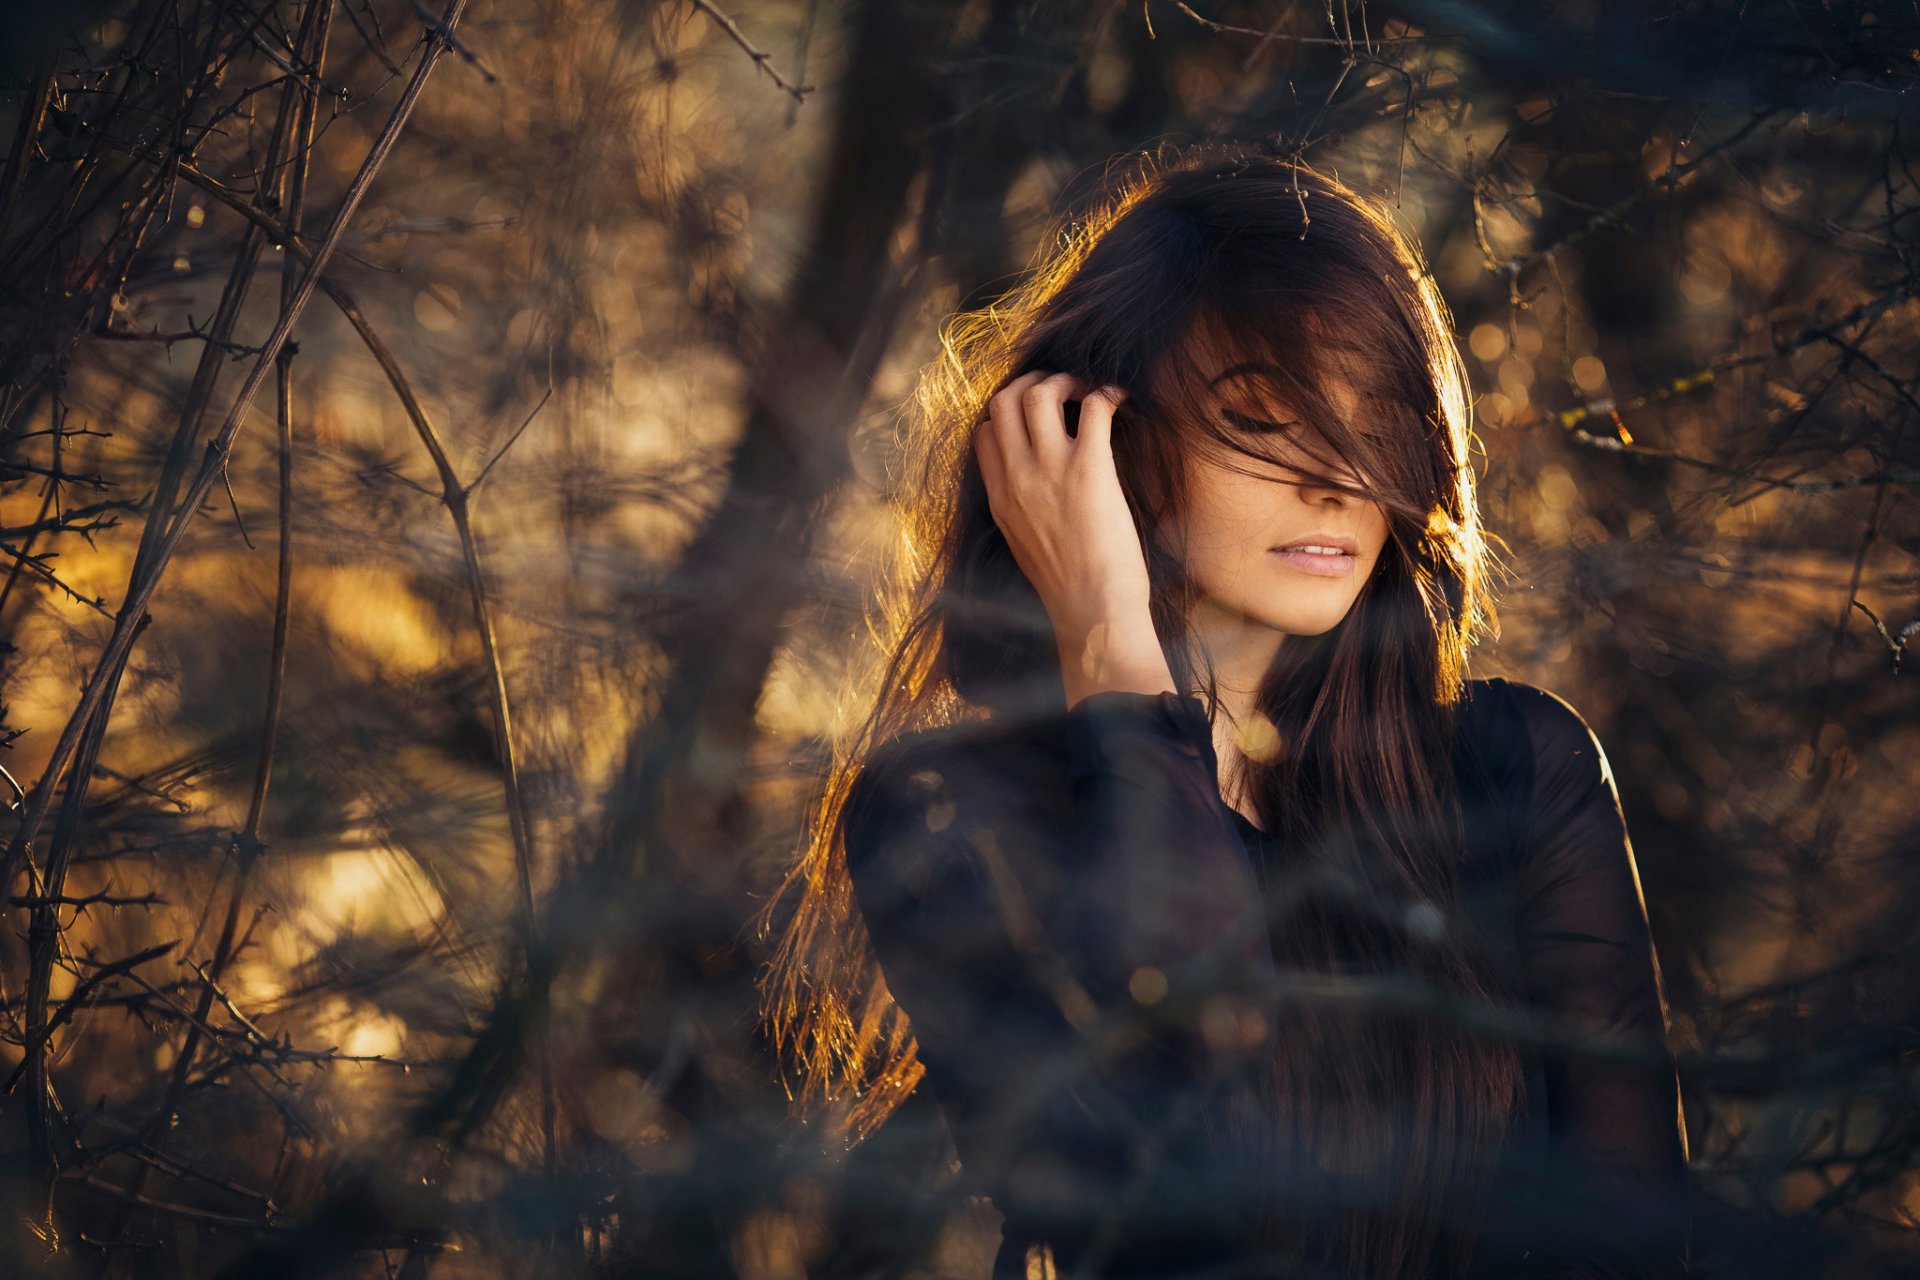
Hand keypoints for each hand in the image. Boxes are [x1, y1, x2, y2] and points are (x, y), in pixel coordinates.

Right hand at [972, 371, 1173, 702]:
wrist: (1092, 612)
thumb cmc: (1069, 589)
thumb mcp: (1024, 546)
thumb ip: (1021, 511)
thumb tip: (1036, 494)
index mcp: (999, 498)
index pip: (986, 432)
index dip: (1009, 413)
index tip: (1036, 415)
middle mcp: (1017, 478)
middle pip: (1005, 401)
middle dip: (1033, 383)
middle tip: (1063, 390)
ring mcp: (1050, 471)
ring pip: (1039, 393)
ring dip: (1066, 381)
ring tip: (1088, 390)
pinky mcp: (1089, 469)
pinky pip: (1092, 407)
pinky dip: (1106, 393)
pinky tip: (1119, 399)